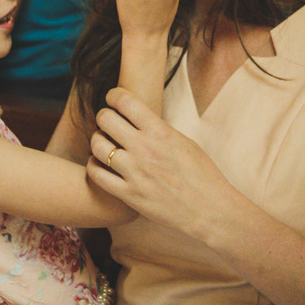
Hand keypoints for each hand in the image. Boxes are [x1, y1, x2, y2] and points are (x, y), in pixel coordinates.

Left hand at [87, 88, 244, 238]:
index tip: (113, 99)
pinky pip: (97, 174)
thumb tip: (140, 121)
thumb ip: (159, 130)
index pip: (125, 101)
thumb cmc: (202, 175)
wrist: (210, 209)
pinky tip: (101, 164)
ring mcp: (134, 172)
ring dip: (97, 140)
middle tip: (108, 122)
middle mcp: (144, 148)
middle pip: (105, 119)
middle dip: (104, 116)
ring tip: (104, 143)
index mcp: (160, 131)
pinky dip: (94, 165)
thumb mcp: (184, 142)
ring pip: (97, 145)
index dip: (114, 95)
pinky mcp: (128, 194)